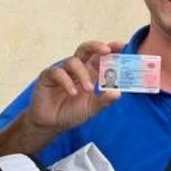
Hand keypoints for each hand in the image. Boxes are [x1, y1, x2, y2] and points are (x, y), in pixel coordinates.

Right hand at [0, 40, 122, 156]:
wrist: (51, 124)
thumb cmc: (72, 112)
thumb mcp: (92, 108)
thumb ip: (104, 101)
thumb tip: (118, 93)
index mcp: (90, 73)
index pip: (101, 57)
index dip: (111, 50)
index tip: (121, 46)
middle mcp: (77, 69)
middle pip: (86, 49)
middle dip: (96, 46)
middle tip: (107, 50)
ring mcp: (62, 71)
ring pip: (73, 61)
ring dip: (83, 74)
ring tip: (89, 89)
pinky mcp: (48, 77)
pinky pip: (58, 73)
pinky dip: (67, 82)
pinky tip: (73, 93)